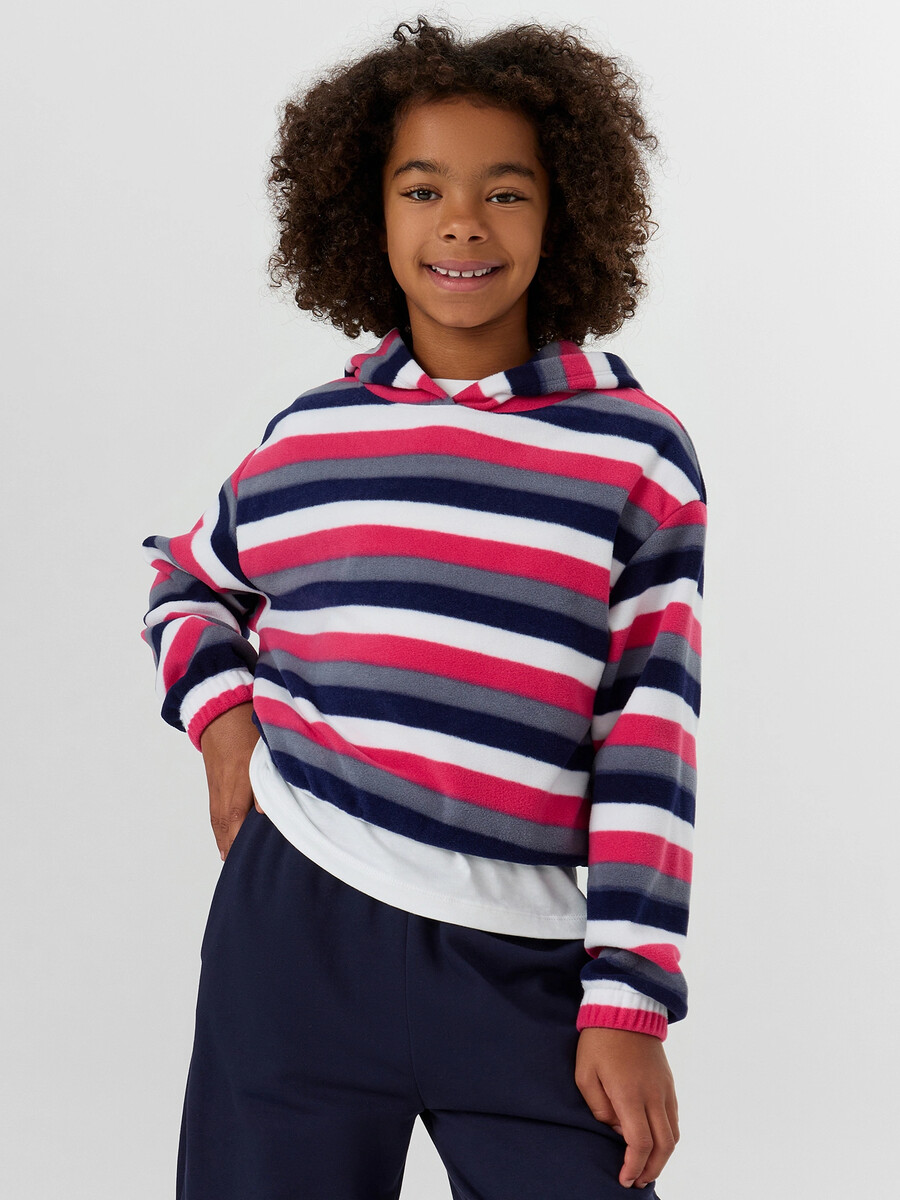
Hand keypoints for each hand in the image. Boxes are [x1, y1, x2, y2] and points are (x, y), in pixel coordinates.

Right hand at [199, 702, 262, 859]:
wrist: (217, 707)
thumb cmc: (247, 721)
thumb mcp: (266, 741)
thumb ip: (273, 770)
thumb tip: (269, 807)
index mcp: (242, 771)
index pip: (243, 808)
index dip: (246, 831)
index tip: (251, 851)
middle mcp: (226, 781)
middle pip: (229, 819)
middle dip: (234, 843)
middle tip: (241, 866)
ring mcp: (217, 783)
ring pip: (220, 817)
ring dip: (225, 839)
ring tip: (231, 859)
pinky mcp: (213, 781)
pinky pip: (215, 810)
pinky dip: (219, 828)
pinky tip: (224, 841)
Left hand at [574, 1026, 678, 1188]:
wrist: (625, 1009)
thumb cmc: (599, 1040)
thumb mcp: (585, 1074)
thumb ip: (599, 1108)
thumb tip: (615, 1129)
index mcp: (630, 1094)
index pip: (640, 1143)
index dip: (634, 1166)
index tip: (624, 1178)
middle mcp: (653, 1095)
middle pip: (663, 1146)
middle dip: (651, 1170)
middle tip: (636, 1181)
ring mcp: (665, 1089)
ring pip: (674, 1134)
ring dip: (662, 1157)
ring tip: (646, 1168)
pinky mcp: (669, 1083)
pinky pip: (674, 1118)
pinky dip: (667, 1137)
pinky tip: (654, 1142)